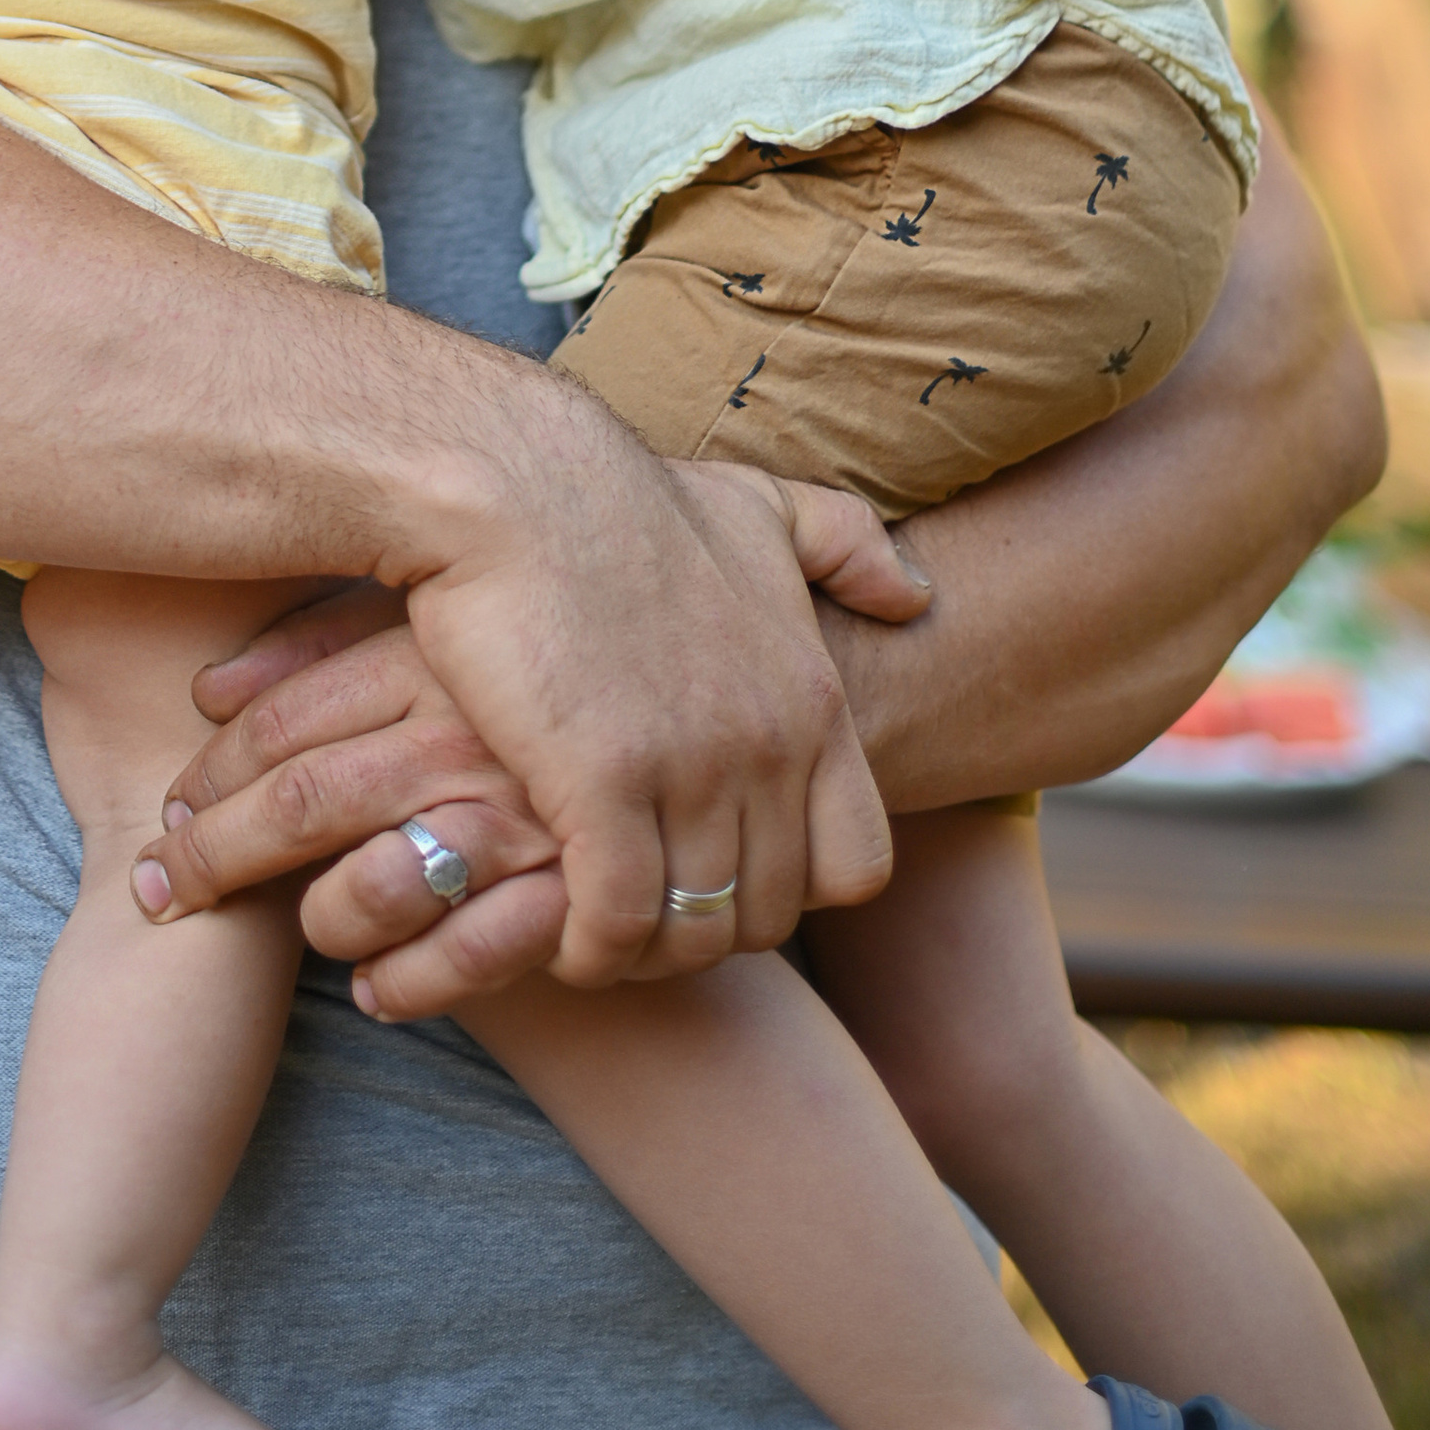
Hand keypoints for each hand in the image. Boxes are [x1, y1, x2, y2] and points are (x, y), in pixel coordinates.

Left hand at [135, 590, 568, 1015]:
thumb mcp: (443, 636)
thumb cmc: (539, 675)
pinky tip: (375, 993)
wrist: (704, 718)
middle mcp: (469, 728)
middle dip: (212, 854)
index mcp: (433, 653)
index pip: (284, 720)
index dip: (209, 773)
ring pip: (370, 888)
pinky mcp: (577, 889)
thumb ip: (332, 648)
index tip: (163, 810)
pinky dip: (404, 985)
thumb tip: (205, 687)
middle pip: (301, 801)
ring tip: (309, 932)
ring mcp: (523, 811)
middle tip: (159, 889)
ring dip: (320, 925)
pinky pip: (462, 958)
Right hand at [136, 447, 928, 1009]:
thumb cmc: (621, 498)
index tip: (720, 868)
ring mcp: (688, 769)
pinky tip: (553, 924)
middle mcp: (767, 746)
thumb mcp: (758, 504)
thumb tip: (914, 596)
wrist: (514, 480)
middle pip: (768, 915)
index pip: (857, 869)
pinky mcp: (600, 785)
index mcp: (811, 698)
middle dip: (707, 928)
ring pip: (693, 933)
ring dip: (643, 949)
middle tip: (639, 910)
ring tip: (590, 924)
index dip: (791, 888)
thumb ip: (846, 545)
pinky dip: (589, 947)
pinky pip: (617, 923)